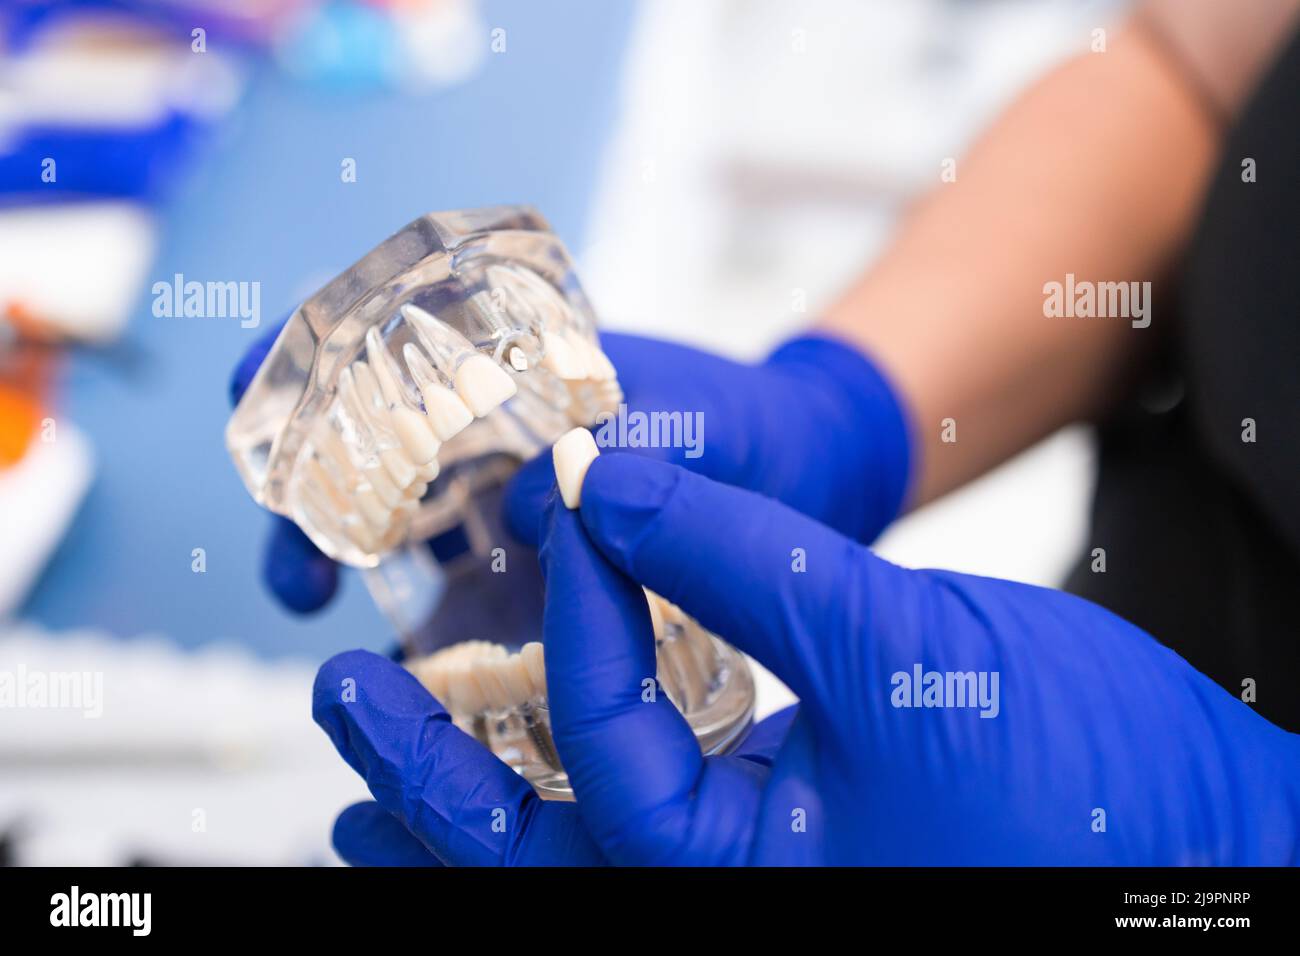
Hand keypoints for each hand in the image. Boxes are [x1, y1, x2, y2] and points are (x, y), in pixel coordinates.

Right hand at [231, 324, 912, 611]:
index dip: (301, 365)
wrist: (806, 478)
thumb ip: (633, 448)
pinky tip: (398, 672)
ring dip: (330, 567)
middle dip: (299, 499)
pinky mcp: (523, 586)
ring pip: (382, 537)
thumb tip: (534, 505)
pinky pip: (443, 609)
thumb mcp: (698, 421)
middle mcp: (490, 441)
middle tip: (300, 568)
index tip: (251, 390)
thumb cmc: (750, 426)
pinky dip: (406, 635)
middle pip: (352, 453)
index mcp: (515, 371)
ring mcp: (498, 516)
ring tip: (320, 612)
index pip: (378, 347)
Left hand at [314, 454, 1299, 863]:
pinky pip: (627, 813)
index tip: (581, 494)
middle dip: (424, 766)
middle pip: (523, 847)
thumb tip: (603, 479)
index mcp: (728, 884)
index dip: (587, 601)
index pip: (604, 743)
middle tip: (339, 690)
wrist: (1189, 824)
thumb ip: (742, 561)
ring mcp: (737, 872)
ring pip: (562, 843)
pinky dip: (557, 771)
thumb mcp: (896, 649)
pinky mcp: (765, 836)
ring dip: (462, 786)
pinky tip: (516, 731)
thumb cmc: (1067, 773)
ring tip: (373, 735)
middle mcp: (715, 893)